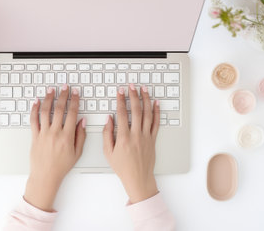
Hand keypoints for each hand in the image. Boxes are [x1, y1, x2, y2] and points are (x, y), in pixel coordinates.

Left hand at [24, 84, 85, 211]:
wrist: (46, 176)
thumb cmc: (61, 166)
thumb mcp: (77, 153)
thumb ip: (81, 136)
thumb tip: (82, 121)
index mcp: (67, 136)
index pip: (72, 113)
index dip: (75, 101)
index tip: (76, 93)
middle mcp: (55, 133)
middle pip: (60, 109)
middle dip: (63, 95)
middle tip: (65, 87)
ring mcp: (44, 134)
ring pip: (46, 111)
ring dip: (49, 98)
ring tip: (51, 90)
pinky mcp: (34, 136)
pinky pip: (33, 120)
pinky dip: (35, 109)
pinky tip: (37, 102)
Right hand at [103, 84, 159, 203]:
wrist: (138, 178)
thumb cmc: (122, 167)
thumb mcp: (108, 152)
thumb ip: (107, 134)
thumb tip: (109, 119)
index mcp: (123, 138)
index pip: (122, 114)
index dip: (120, 100)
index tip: (120, 92)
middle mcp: (136, 135)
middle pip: (136, 111)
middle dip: (133, 96)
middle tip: (131, 86)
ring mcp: (146, 137)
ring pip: (147, 114)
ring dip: (145, 100)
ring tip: (143, 89)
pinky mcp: (153, 139)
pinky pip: (156, 123)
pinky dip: (156, 112)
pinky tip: (156, 103)